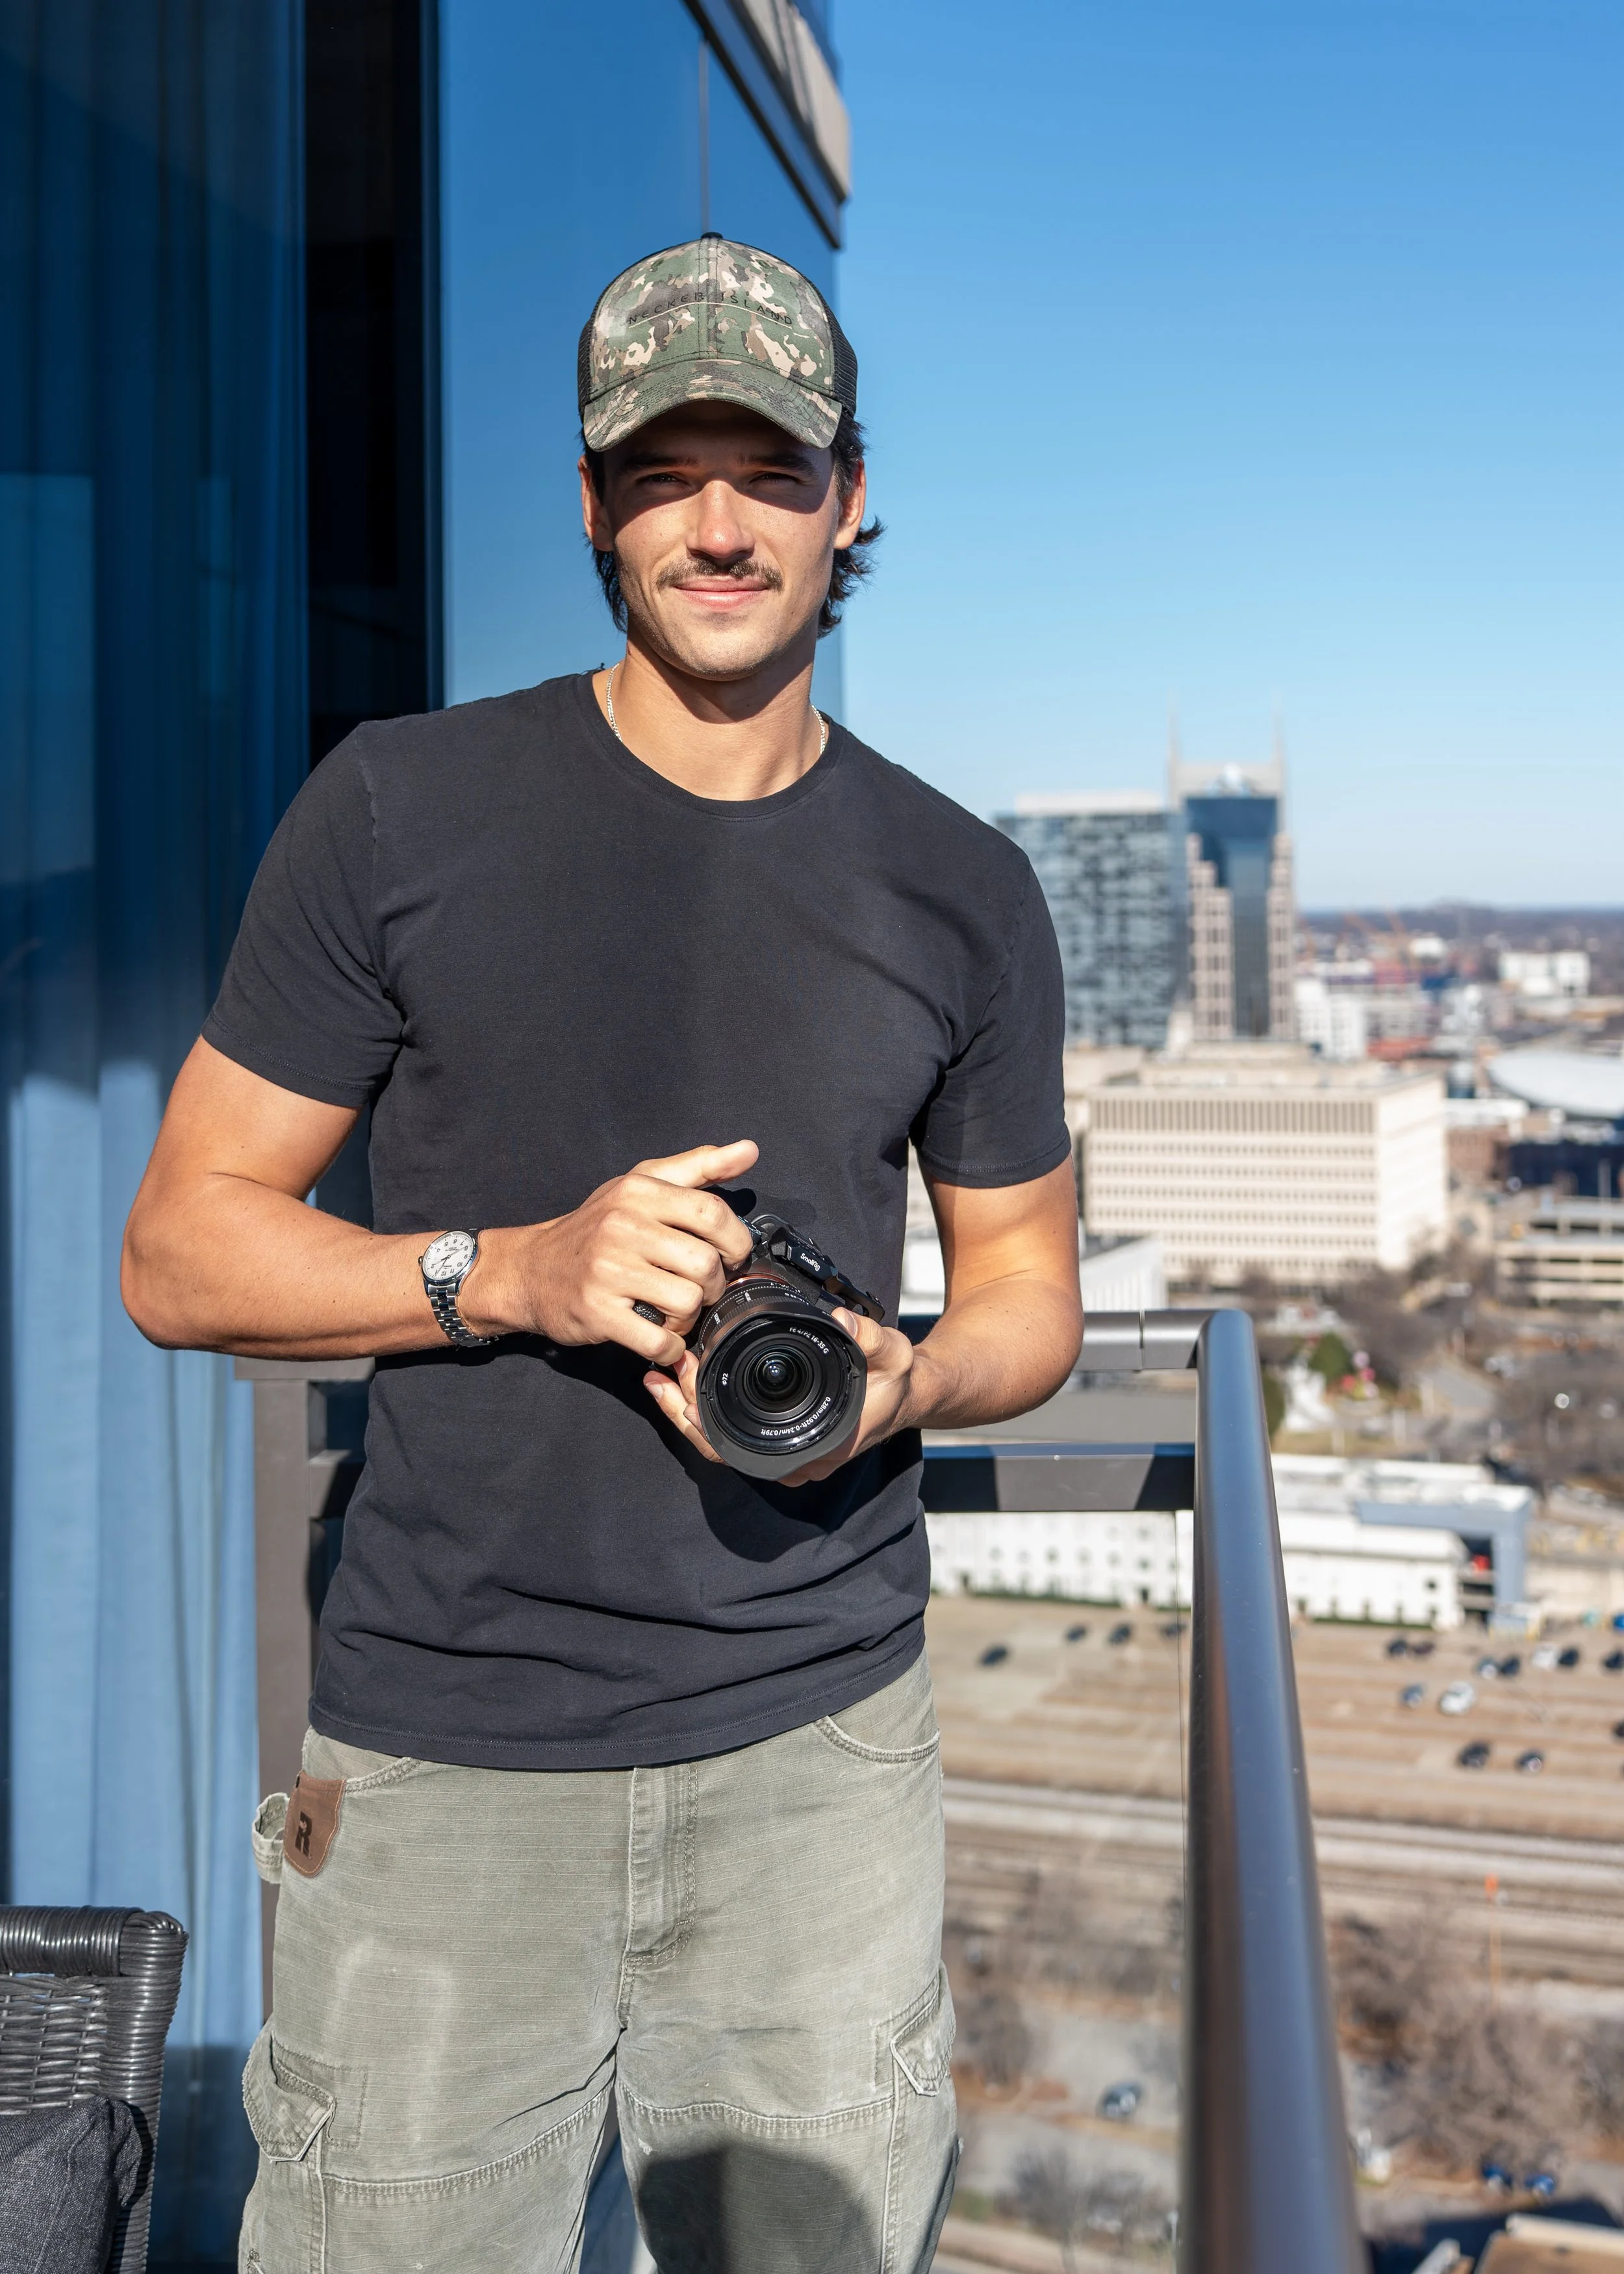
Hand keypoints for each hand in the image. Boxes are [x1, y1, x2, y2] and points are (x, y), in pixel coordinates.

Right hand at [462, 1141, 757, 1365]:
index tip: (729, 1255)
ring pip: (686, 1302)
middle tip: (699, 1289)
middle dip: (713, 1284)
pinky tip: (660, 1337)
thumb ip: (698, 1167)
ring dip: (689, 1317)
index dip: (735, 1241)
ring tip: (673, 1311)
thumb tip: (748, 1150)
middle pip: (705, 1263)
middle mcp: (621, 1226)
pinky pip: (658, 1339)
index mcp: (638, 1192)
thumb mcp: (640, 1185)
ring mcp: (607, 1270)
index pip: (712, 1213)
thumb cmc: (595, 1230)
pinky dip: (669, 1347)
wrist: (530, 1271)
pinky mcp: (596, 1311)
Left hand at [643, 1307, 925, 1483]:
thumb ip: (869, 1339)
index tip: (687, 1376)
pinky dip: (705, 1408)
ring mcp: (782, 1451)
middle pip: (718, 1447)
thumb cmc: (898, 1380)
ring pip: (720, 1442)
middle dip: (682, 1411)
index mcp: (813, 1449)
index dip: (703, 1419)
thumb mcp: (893, 1354)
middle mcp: (792, 1460)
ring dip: (688, 1409)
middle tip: (662, 1371)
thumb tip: (843, 1322)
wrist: (910, 1393)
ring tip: (661, 1374)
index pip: (739, 1448)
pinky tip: (687, 1380)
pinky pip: (730, 1431)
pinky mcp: (777, 1437)